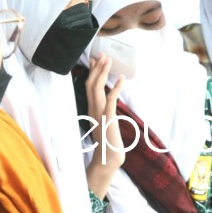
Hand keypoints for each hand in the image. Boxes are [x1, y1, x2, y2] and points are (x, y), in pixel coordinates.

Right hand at [85, 55, 124, 196]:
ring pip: (98, 88)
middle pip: (91, 84)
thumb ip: (105, 114)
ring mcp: (100, 113)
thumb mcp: (105, 124)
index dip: (91, 72)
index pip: (89, 87)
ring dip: (103, 73)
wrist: (108, 158)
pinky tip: (122, 79)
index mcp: (92, 110)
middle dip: (96, 68)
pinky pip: (111, 100)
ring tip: (108, 60)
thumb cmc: (108, 143)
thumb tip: (108, 106)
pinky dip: (116, 88)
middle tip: (101, 54)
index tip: (94, 60)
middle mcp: (93, 109)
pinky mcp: (108, 118)